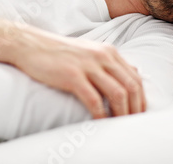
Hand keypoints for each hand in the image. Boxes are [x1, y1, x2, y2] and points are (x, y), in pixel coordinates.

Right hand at [0, 17, 145, 118]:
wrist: (30, 45)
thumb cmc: (59, 51)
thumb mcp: (90, 51)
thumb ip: (110, 61)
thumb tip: (133, 73)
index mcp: (109, 52)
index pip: (135, 78)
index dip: (141, 99)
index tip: (139, 115)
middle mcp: (103, 56)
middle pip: (131, 86)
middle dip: (136, 109)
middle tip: (133, 125)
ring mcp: (88, 65)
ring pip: (118, 94)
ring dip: (122, 114)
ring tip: (120, 127)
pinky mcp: (73, 76)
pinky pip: (95, 100)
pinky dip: (101, 115)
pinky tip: (100, 123)